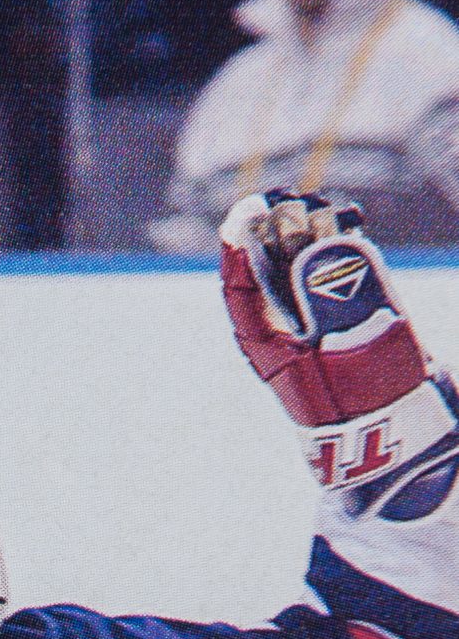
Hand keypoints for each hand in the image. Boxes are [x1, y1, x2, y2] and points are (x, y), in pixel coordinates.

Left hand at [219, 191, 456, 499]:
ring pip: (302, 259)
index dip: (239, 245)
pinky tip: (348, 217)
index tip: (247, 211)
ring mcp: (320, 314)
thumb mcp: (339, 352)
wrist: (401, 433)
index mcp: (263, 340)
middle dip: (278, 227)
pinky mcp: (354, 307)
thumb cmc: (360, 402)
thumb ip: (332, 300)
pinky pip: (337, 265)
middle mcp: (285, 324)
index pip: (239, 285)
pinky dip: (341, 239)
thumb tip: (325, 245)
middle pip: (268, 264)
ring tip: (322, 205)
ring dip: (310, 226)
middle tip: (294, 206)